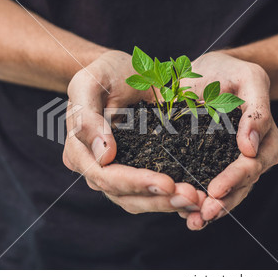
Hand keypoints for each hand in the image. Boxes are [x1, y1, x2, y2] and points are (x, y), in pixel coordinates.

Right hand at [63, 50, 203, 214]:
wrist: (123, 72)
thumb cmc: (104, 74)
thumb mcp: (90, 83)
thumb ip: (87, 116)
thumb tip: (103, 155)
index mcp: (79, 150)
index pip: (105, 176)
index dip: (136, 183)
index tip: (168, 183)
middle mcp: (95, 168)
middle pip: (124, 195)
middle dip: (159, 199)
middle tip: (193, 197)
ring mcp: (115, 173)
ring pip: (139, 201)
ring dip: (169, 204)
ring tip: (198, 200)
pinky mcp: (136, 171)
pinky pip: (151, 193)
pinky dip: (172, 197)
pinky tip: (196, 197)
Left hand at [178, 52, 277, 229]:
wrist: (211, 72)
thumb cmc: (233, 72)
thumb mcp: (250, 79)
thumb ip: (257, 111)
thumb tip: (251, 148)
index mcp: (265, 142)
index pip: (251, 166)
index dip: (233, 180)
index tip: (214, 190)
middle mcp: (250, 159)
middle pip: (239, 187)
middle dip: (221, 203)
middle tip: (202, 214)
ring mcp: (229, 164)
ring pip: (224, 194)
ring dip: (209, 210)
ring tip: (192, 221)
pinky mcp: (208, 164)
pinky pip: (205, 186)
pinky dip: (196, 200)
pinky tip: (182, 212)